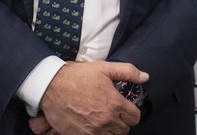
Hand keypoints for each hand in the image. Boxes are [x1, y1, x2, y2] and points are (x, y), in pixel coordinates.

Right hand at [30, 61, 147, 134]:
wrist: (51, 86)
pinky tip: (93, 126)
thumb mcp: (105, 68)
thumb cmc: (77, 76)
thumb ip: (128, 72)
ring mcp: (92, 131)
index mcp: (114, 104)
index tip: (126, 108)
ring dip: (111, 131)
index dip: (132, 112)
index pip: (135, 117)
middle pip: (124, 130)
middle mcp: (105, 120)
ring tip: (105, 121)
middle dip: (122, 122)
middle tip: (115, 113)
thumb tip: (145, 77)